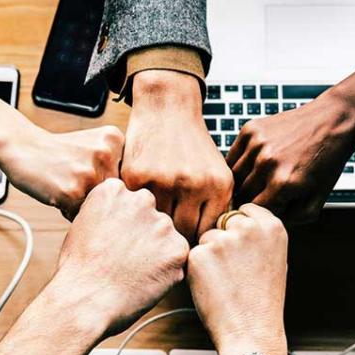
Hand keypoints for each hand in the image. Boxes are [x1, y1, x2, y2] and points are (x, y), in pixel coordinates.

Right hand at [0, 126, 123, 218]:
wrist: (22, 147)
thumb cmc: (59, 152)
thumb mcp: (94, 145)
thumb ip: (117, 165)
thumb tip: (139, 203)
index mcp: (115, 139)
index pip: (128, 178)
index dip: (108, 183)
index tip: (89, 172)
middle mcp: (106, 154)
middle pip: (116, 194)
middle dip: (98, 195)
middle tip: (76, 180)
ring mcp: (90, 173)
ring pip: (100, 206)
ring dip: (84, 204)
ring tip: (67, 186)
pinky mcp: (72, 191)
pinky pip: (81, 215)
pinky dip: (69, 210)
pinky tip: (58, 192)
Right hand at [48, 178, 190, 336]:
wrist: (85, 301)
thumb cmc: (78, 269)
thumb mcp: (83, 224)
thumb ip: (109, 212)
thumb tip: (124, 217)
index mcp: (114, 190)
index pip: (129, 203)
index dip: (121, 226)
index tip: (110, 242)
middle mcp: (141, 199)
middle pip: (150, 217)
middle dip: (142, 236)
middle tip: (123, 260)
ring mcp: (162, 224)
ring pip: (165, 237)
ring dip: (156, 253)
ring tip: (132, 273)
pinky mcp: (178, 249)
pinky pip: (176, 258)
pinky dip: (166, 271)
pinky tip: (144, 281)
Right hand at [122, 70, 232, 241]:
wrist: (168, 107)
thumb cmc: (193, 146)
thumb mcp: (216, 173)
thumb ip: (215, 208)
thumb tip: (207, 247)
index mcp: (218, 186)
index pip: (206, 233)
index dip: (196, 242)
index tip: (186, 243)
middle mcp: (193, 184)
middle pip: (182, 234)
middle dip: (174, 239)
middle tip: (166, 240)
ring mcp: (163, 180)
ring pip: (157, 224)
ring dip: (153, 226)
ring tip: (150, 227)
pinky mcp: (137, 176)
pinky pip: (136, 208)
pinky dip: (136, 210)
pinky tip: (137, 207)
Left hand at [187, 204, 288, 354]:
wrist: (251, 330)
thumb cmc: (262, 300)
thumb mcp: (274, 258)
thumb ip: (258, 235)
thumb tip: (238, 220)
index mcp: (271, 226)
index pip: (245, 209)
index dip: (239, 229)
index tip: (242, 247)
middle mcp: (248, 228)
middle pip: (223, 222)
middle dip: (224, 240)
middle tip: (234, 270)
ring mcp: (223, 240)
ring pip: (206, 238)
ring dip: (210, 255)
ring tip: (226, 281)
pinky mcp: (200, 255)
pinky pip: (193, 255)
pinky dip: (198, 269)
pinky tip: (213, 287)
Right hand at [227, 94, 354, 223]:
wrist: (333, 121)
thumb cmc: (326, 162)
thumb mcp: (317, 200)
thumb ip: (292, 219)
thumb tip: (265, 222)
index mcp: (283, 184)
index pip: (254, 211)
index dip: (258, 214)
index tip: (265, 210)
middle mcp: (267, 163)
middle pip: (241, 195)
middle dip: (250, 199)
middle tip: (261, 197)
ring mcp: (257, 144)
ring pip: (233, 176)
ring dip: (241, 183)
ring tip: (257, 183)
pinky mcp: (250, 130)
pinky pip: (232, 156)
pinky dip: (238, 164)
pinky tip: (253, 166)